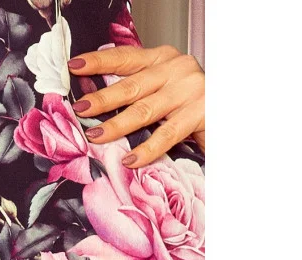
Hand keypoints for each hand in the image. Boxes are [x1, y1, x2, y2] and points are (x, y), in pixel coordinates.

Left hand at [67, 45, 204, 167]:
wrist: (227, 108)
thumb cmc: (189, 100)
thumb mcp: (162, 86)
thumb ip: (138, 90)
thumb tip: (96, 105)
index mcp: (162, 59)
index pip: (125, 57)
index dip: (99, 62)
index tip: (75, 66)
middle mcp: (175, 70)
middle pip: (131, 86)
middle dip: (102, 100)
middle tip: (80, 109)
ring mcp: (188, 91)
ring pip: (145, 110)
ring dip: (118, 125)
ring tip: (97, 137)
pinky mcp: (199, 114)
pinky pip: (167, 134)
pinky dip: (147, 149)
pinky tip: (130, 159)